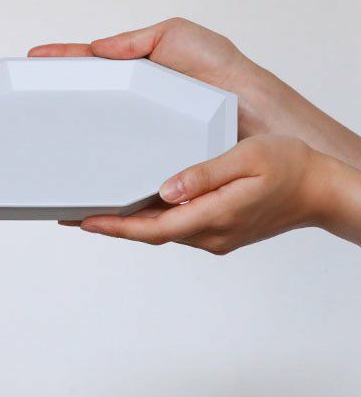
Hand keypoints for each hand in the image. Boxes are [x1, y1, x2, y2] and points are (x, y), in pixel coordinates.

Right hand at [29, 18, 360, 167]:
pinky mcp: (151, 157)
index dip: (62, 60)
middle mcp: (136, 103)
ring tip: (39, 138)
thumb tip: (96, 48)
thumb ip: (135, 40)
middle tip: (24, 100)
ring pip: (96, 135)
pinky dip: (94, 167)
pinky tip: (76, 172)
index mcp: (138, 71)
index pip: (91, 63)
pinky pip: (117, 163)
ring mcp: (141, 131)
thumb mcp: (178, 36)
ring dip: (69, 137)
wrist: (257, 114)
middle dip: (56, 99)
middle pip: (88, 100)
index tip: (32, 59)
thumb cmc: (224, 71)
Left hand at [60, 135, 360, 252]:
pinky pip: (176, 226)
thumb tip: (165, 189)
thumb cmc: (289, 167)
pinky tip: (139, 207)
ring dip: (130, 224)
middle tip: (76, 215)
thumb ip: (204, 176)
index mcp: (213, 216)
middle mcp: (210, 233)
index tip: (84, 221)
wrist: (320, 188)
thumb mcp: (245, 160)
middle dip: (112, 226)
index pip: (152, 228)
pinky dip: (152, 219)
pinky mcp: (219, 230)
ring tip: (98, 209)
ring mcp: (215, 235)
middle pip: (150, 233)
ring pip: (162, 231)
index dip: (115, 226)